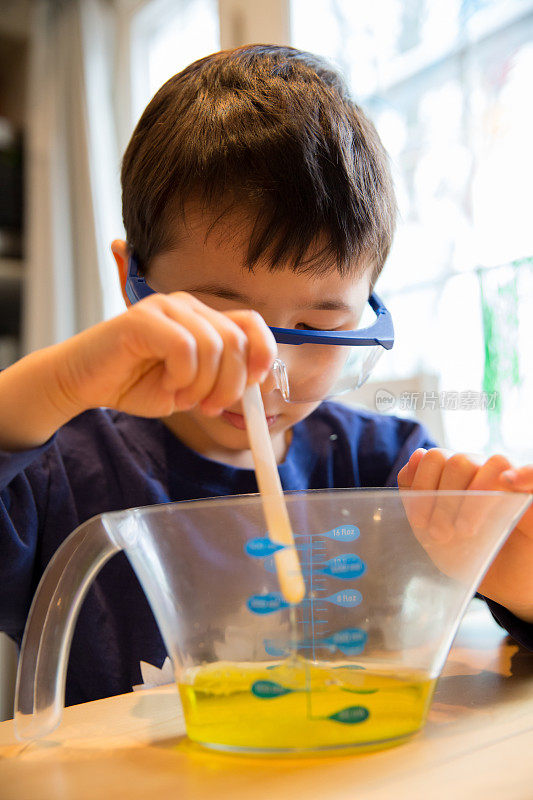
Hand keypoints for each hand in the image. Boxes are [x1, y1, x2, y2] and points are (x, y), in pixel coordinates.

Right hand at [57, 292, 277, 417]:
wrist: (85, 383)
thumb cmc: (136, 384)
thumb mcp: (192, 389)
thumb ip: (223, 382)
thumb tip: (262, 385)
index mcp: (205, 320)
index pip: (251, 323)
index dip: (263, 353)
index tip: (256, 386)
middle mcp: (189, 307)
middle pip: (236, 340)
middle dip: (231, 384)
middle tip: (210, 408)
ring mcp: (166, 308)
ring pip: (213, 345)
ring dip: (203, 385)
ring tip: (181, 399)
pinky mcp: (143, 317)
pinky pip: (184, 347)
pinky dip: (181, 376)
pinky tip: (166, 385)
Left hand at [398, 449, 532, 622]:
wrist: (499, 583)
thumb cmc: (464, 554)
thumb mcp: (429, 530)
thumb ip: (415, 494)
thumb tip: (417, 455)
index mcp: (456, 474)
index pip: (435, 457)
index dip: (422, 485)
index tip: (421, 522)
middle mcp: (484, 470)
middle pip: (459, 461)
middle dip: (444, 500)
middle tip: (442, 534)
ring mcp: (511, 481)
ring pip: (494, 464)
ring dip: (474, 499)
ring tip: (466, 531)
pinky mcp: (531, 496)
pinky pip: (532, 474)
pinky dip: (523, 474)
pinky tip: (509, 482)